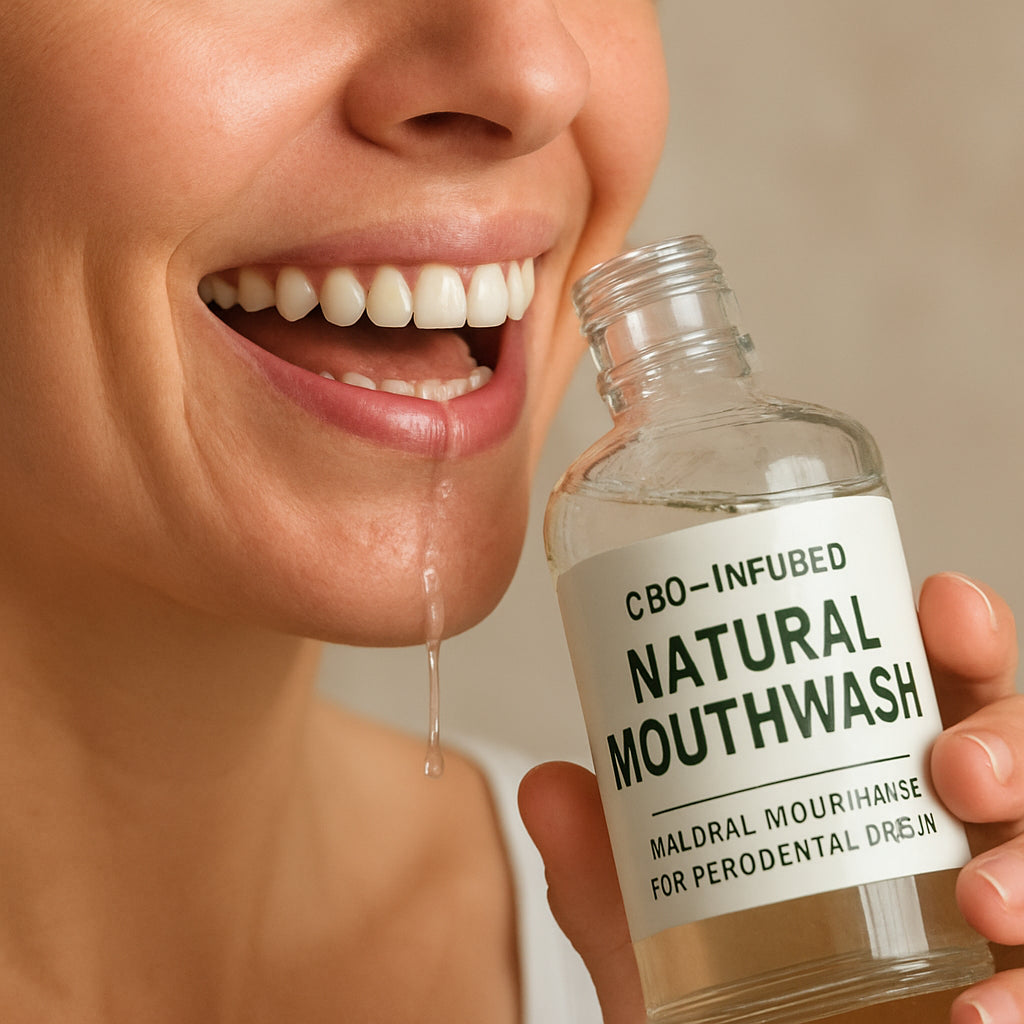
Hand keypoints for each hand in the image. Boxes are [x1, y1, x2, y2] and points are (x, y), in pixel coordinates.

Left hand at [520, 572, 1020, 1023]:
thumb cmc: (719, 1018)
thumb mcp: (654, 946)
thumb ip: (606, 878)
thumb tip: (543, 786)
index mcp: (865, 784)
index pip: (927, 683)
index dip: (955, 630)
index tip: (936, 605)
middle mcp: (942, 840)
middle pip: (1015, 742)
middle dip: (1007, 735)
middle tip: (954, 769)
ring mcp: (994, 914)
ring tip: (982, 900)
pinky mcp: (1016, 989)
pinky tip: (980, 1017)